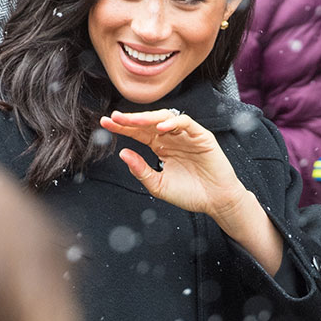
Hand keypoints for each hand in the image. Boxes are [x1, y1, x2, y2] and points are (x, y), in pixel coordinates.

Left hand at [99, 109, 248, 216]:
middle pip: (147, 122)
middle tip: (114, 117)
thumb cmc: (189, 194)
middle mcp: (171, 137)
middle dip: (130, 119)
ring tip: (132, 120)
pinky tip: (160, 128)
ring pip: (164, 117)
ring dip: (147, 118)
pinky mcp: (201, 136)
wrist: (215, 202)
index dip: (122, 127)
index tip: (104, 124)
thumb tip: (123, 153)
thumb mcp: (158, 185)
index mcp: (160, 146)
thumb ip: (141, 170)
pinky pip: (185, 123)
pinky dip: (173, 123)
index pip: (137, 132)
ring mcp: (186, 135)